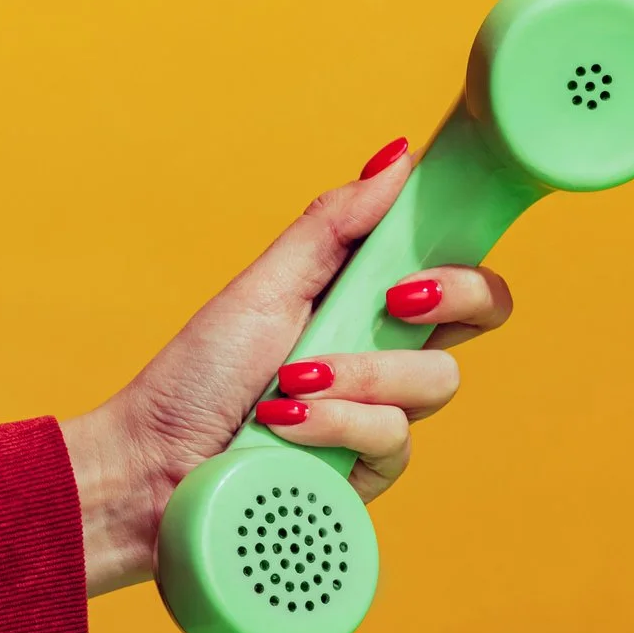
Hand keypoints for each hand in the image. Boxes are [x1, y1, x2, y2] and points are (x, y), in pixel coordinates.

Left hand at [63, 137, 516, 596]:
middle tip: (394, 299)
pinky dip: (335, 425)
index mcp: (367, 304)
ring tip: (291, 383)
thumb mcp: (265, 286)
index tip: (421, 259)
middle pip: (480, 318)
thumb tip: (397, 157)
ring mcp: (383, 418)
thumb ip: (333, 225)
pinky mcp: (370, 475)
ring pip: (436, 382)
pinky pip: (394, 440)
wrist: (152, 464)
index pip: (460, 275)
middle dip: (445, 299)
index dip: (465, 261)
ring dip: (360, 375)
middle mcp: (387, 358)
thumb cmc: (196, 378)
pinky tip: (285, 426)